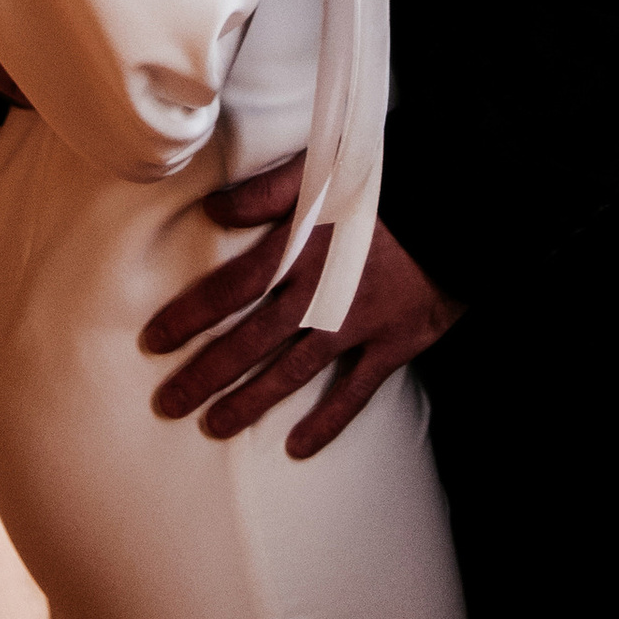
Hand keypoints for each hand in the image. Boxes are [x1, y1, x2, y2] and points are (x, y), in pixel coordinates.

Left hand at [142, 154, 462, 455]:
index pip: (231, 287)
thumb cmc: (390, 181)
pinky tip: (296, 448)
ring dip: (251, 401)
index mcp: (300, 246)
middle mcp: (321, 291)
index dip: (190, 316)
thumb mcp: (324, 170)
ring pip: (293, 372)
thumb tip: (210, 209)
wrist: (465, 203)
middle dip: (206, 374)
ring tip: (214, 427)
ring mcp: (358, 323)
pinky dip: (326, 422)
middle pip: (252, 340)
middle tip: (167, 404)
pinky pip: (355, 392)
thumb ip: (265, 193)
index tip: (154, 341)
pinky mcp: (394, 343)